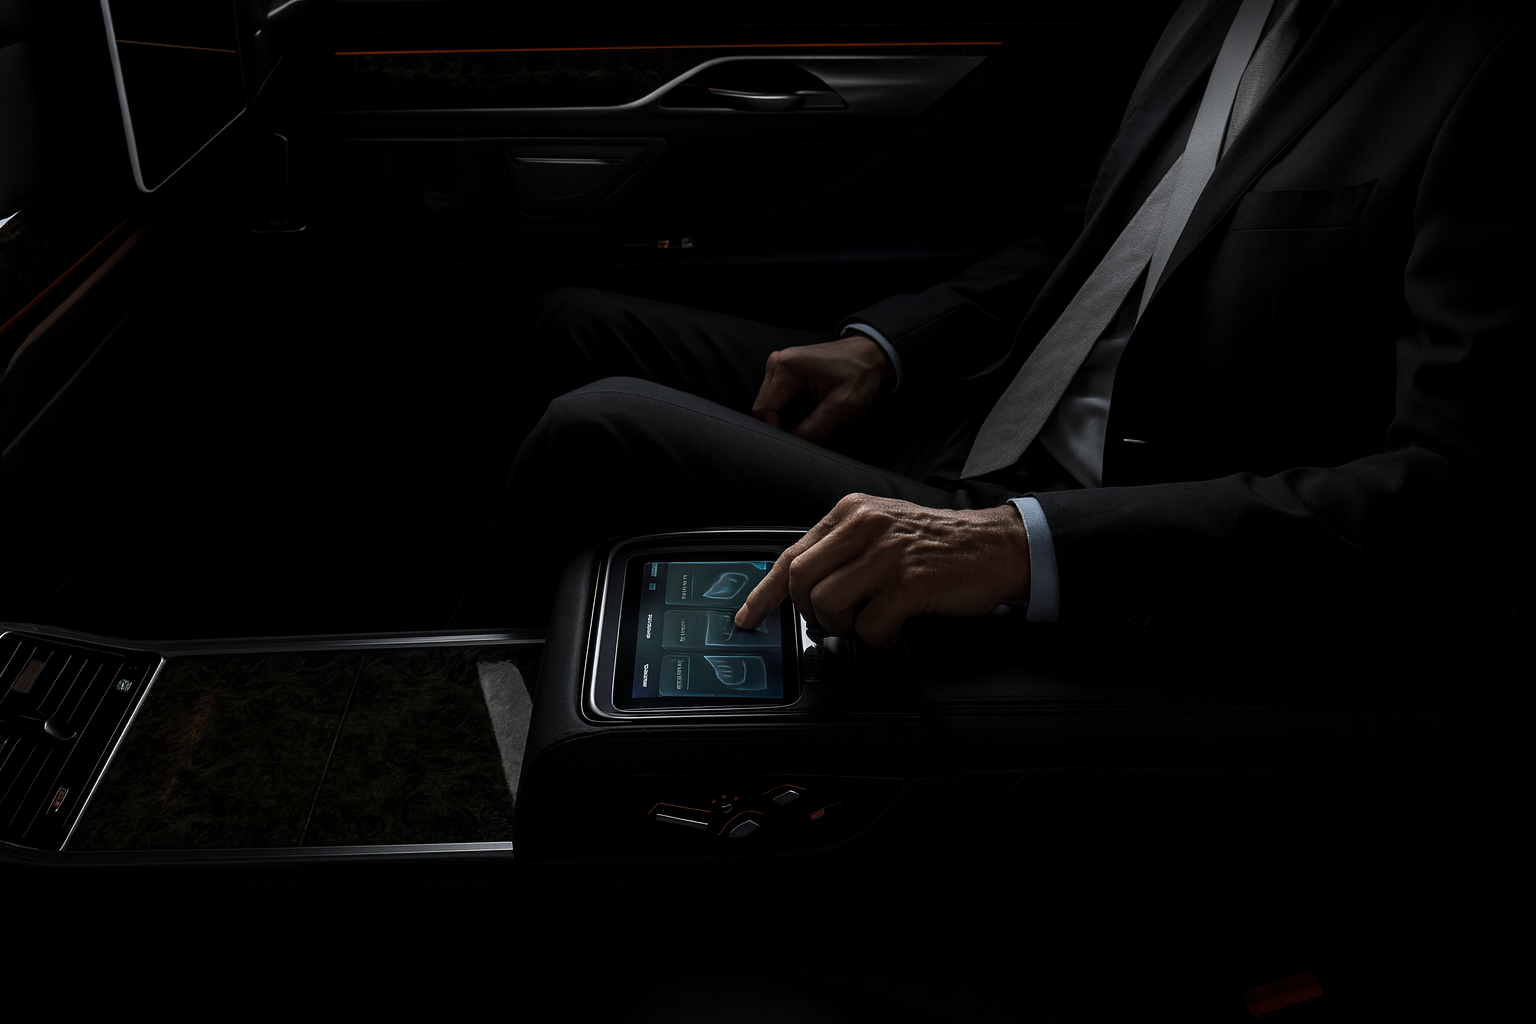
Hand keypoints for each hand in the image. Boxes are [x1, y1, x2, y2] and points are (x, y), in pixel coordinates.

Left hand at [734, 494, 1031, 647]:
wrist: (995, 546)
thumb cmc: (938, 544)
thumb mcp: (883, 526)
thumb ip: (842, 547)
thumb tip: (801, 584)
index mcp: (851, 511)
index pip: (791, 553)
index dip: (765, 591)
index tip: (749, 615)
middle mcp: (864, 526)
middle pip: (801, 581)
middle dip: (810, 613)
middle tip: (834, 622)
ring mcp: (885, 554)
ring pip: (827, 604)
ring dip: (844, 627)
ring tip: (869, 621)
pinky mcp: (908, 584)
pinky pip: (868, 626)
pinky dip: (878, 637)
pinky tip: (894, 628)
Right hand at [751, 333, 892, 440]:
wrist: (868, 355)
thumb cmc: (859, 376)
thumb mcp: (842, 407)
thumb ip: (813, 428)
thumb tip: (790, 441)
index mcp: (787, 367)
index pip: (763, 411)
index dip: (777, 431)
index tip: (799, 440)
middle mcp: (776, 362)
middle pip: (763, 408)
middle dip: (782, 425)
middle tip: (809, 430)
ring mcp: (777, 365)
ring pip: (769, 406)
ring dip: (786, 418)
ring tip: (812, 418)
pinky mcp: (782, 371)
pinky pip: (777, 399)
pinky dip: (790, 411)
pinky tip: (808, 410)